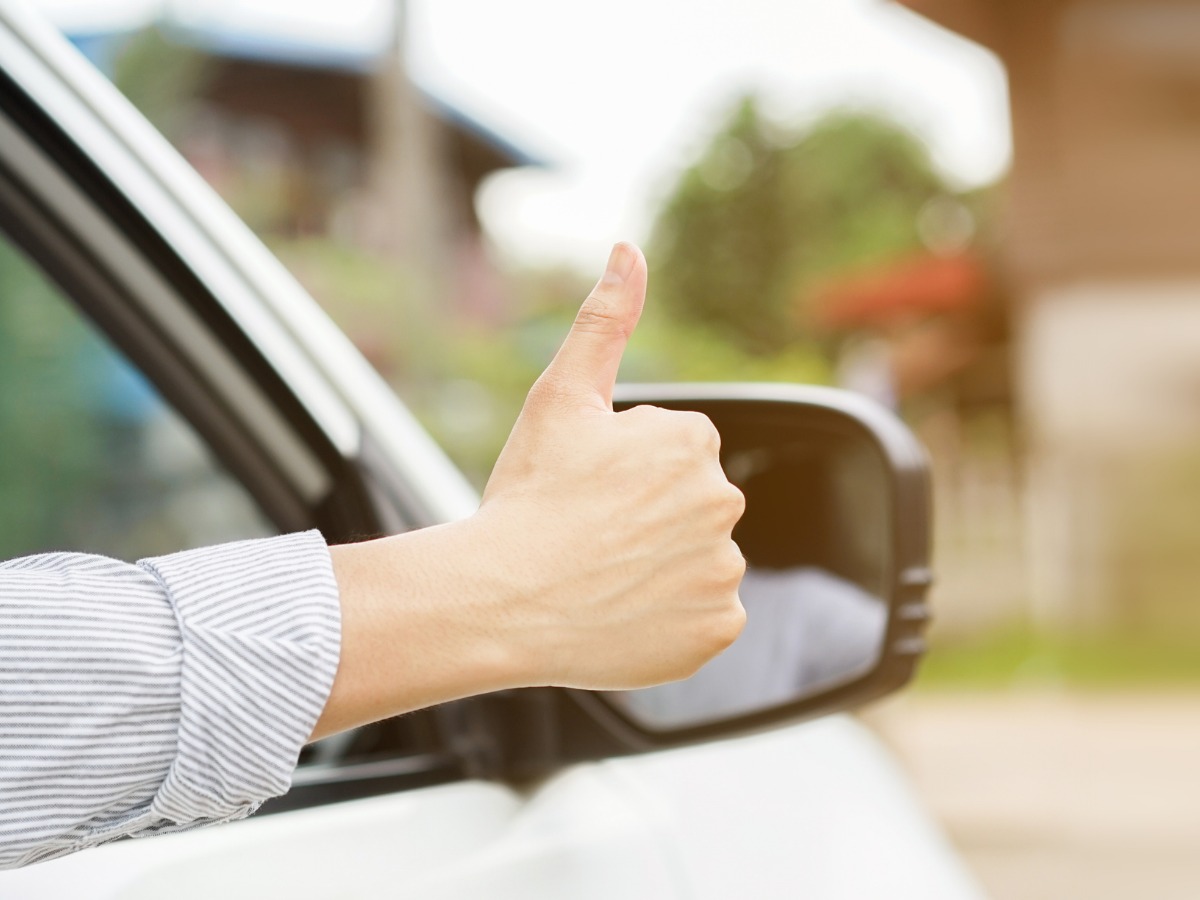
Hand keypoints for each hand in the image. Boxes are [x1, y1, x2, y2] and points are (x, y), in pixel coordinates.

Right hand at [476, 241, 746, 688]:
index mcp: (692, 442)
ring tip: (599, 578)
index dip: (622, 474)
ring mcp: (722, 570)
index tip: (583, 493)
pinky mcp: (717, 629)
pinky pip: (704, 618)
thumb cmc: (526, 496)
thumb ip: (605, 320)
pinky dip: (672, 620)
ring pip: (695, 562)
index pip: (672, 455)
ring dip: (660, 569)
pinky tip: (622, 614)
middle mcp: (723, 502)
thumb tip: (629, 249)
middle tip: (587, 537)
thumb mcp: (560, 397)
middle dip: (648, 518)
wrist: (499, 600)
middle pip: (688, 507)